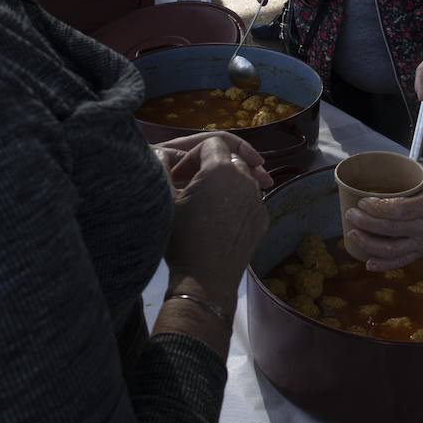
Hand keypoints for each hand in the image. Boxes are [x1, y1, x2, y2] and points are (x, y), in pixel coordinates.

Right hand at [165, 135, 269, 295]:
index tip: (179, 176)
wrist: (206, 279)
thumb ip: (163, 169)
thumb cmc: (182, 236)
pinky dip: (236, 202)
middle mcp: (245, 179)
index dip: (193, 156)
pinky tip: (220, 220)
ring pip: (242, 179)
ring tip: (206, 204)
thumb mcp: (166, 200)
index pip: (211, 143)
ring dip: (225, 184)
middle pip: (229, 159)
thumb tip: (160, 152)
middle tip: (191, 187)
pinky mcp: (263, 219)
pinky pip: (249, 200)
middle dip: (210, 167)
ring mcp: (258, 200)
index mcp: (221, 168)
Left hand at [343, 171, 422, 269]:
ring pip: (391, 249)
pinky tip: (368, 262)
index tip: (363, 201)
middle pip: (390, 229)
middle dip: (365, 222)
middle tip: (350, 214)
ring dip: (369, 243)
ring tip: (353, 233)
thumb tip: (401, 169)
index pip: (399, 210)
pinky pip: (402, 262)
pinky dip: (383, 264)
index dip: (378, 207)